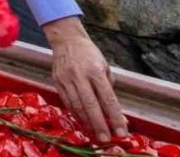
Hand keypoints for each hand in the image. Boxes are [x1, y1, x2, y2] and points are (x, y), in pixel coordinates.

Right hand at [43, 17, 126, 143]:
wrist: (66, 40)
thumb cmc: (89, 54)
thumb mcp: (105, 66)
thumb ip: (109, 88)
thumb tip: (115, 112)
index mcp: (95, 71)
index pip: (108, 99)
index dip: (115, 117)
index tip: (121, 131)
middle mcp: (80, 76)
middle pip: (91, 105)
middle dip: (99, 124)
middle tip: (106, 139)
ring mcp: (66, 79)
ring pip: (77, 106)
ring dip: (87, 122)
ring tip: (95, 133)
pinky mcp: (57, 82)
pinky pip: (67, 102)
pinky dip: (76, 114)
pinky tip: (83, 121)